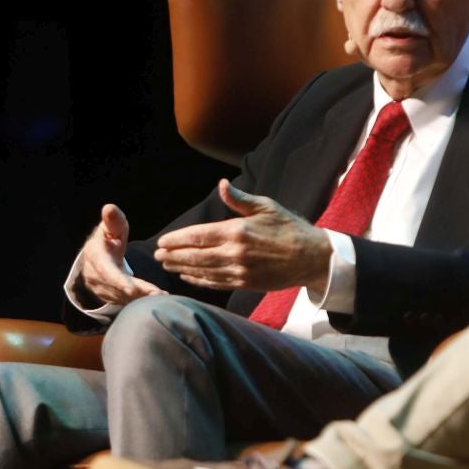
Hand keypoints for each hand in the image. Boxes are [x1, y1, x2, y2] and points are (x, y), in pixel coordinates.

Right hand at [78, 204, 164, 306]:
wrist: (94, 260)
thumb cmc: (106, 239)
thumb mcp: (109, 228)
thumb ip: (112, 220)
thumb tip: (109, 208)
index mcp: (96, 257)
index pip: (106, 271)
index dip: (118, 280)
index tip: (131, 288)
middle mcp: (97, 277)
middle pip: (119, 287)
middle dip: (139, 292)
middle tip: (158, 295)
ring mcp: (103, 290)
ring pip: (124, 297)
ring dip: (144, 298)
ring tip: (164, 297)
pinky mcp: (111, 298)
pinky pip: (127, 301)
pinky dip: (142, 301)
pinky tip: (159, 300)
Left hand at [154, 179, 333, 292]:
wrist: (311, 257)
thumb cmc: (289, 228)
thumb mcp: (266, 206)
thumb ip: (240, 199)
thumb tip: (222, 185)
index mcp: (238, 231)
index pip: (198, 236)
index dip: (177, 240)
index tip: (163, 241)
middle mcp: (236, 253)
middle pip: (195, 256)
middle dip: (173, 255)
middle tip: (157, 255)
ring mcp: (240, 271)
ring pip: (203, 271)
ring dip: (182, 268)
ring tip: (167, 265)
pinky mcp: (245, 283)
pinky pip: (216, 283)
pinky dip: (199, 281)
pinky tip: (188, 277)